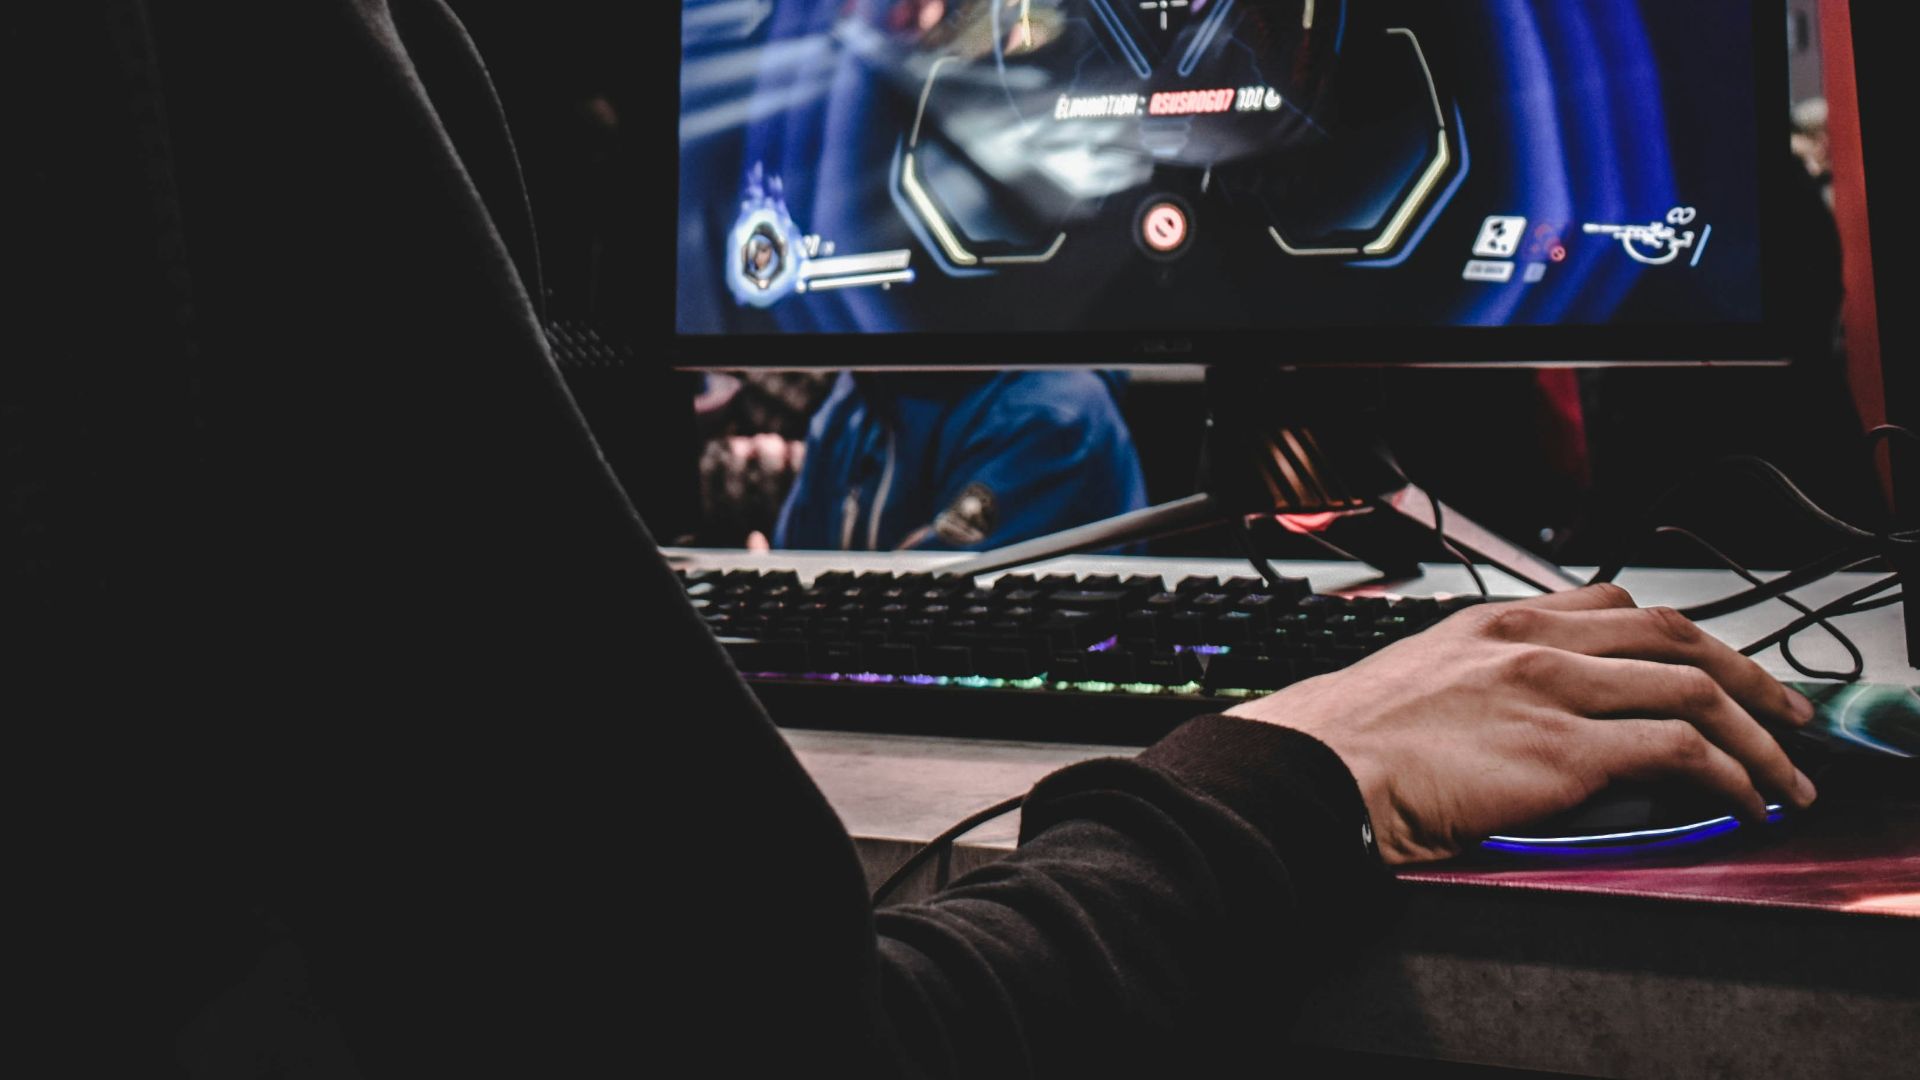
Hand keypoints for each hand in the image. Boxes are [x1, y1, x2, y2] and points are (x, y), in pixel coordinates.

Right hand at [1224, 584, 1818, 863]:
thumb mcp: (1415, 682)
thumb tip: (1511, 721)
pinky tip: (1741, 800)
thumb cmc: (1345, 743)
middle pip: (1674, 634)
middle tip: (1781, 709)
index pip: (1613, 604)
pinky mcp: (1564, 752)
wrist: (1312, 770)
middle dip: (1745, 673)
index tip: (1708, 664)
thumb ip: (1477, 684)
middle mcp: (1532, 642)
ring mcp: (1552, 691)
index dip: (1679, 636)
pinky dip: (1730, 775)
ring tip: (1782, 771)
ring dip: (1757, 733)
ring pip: (1696, 687)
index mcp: (1493, 624)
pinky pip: (1681, 751)